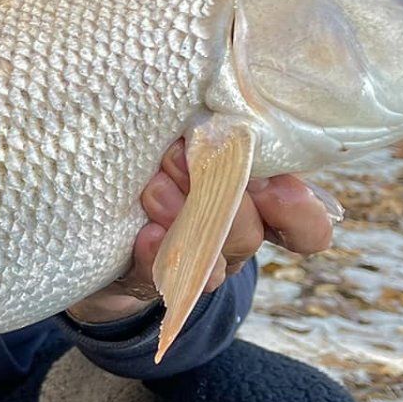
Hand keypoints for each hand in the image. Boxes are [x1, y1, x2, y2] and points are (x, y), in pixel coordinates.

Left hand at [66, 140, 339, 325]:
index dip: (301, 215)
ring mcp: (195, 267)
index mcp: (257, 206)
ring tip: (155, 188)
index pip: (305, 227)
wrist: (97, 226)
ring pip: (212, 260)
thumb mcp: (195, 142)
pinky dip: (155, 252)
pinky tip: (144, 234)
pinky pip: (160, 276)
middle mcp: (233, 241)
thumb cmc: (161, 162)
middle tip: (182, 155)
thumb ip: (217, 136)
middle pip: (251, 234)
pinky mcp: (151, 282)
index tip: (272, 187)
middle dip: (221, 194)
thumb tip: (219, 120)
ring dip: (185, 217)